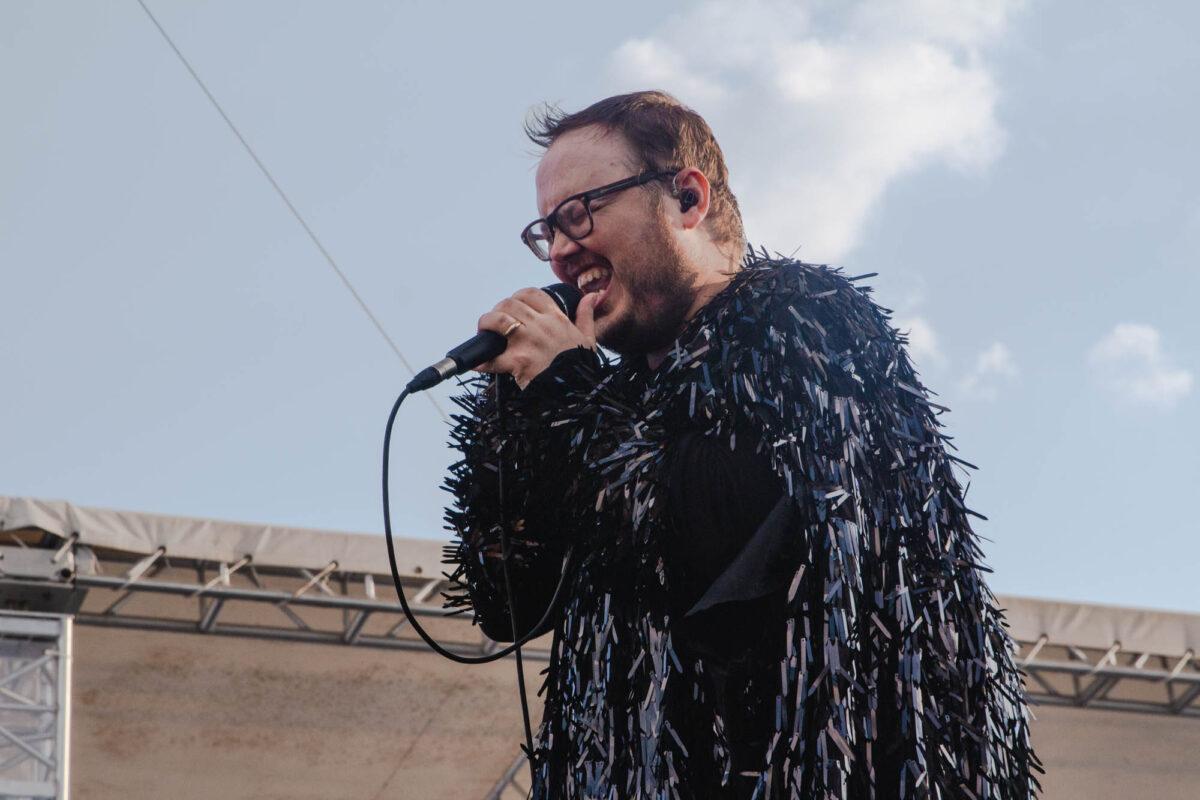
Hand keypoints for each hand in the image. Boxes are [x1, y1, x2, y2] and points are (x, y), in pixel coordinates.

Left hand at [476, 288, 599, 388]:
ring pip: (498, 320)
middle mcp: (540, 326)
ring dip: (486, 324)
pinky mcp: (517, 361)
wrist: (579, 392)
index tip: (514, 306)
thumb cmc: (582, 367)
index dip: (518, 296)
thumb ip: (586, 315)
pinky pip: (492, 359)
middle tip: (495, 322)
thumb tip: (590, 297)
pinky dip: (480, 361)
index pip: (531, 294)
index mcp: (556, 319)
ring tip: (484, 334)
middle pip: (509, 304)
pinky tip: (475, 363)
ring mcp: (527, 342)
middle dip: (498, 310)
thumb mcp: (589, 339)